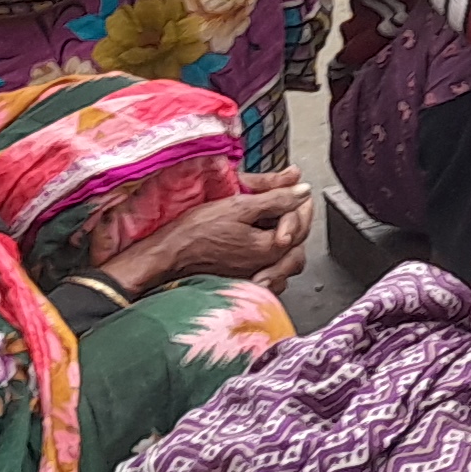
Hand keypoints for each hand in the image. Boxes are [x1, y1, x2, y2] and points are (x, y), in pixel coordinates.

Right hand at [100, 168, 313, 295]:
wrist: (168, 256)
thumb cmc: (195, 233)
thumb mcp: (238, 206)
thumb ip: (275, 199)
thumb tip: (302, 190)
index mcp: (269, 249)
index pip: (300, 225)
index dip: (300, 204)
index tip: (295, 189)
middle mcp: (267, 268)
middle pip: (297, 243)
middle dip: (296, 220)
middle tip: (289, 201)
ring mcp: (256, 277)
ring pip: (285, 259)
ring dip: (284, 238)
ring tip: (274, 220)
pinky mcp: (244, 282)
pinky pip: (269, 271)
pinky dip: (271, 256)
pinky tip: (258, 241)